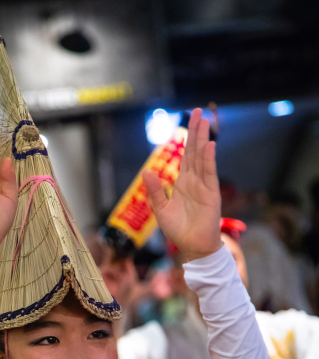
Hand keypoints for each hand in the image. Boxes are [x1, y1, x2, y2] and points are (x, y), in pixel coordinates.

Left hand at [142, 108, 221, 262]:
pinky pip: (210, 174)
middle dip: (197, 131)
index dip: (187, 139)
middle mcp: (195, 181)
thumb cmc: (178, 230)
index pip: (186, 156)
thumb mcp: (161, 210)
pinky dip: (210, 160)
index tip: (188, 120)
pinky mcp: (211, 195)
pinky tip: (210, 146)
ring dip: (204, 139)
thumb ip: (155, 191)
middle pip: (196, 151)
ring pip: (203, 158)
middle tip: (199, 111)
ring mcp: (204, 186)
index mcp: (183, 183)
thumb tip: (146, 172)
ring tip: (205, 121)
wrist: (192, 247)